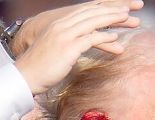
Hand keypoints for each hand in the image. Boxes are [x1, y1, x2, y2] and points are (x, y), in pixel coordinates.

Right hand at [11, 0, 143, 56]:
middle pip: (91, 13)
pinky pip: (90, 38)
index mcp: (59, 23)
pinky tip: (115, 38)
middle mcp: (62, 25)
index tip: (116, 8)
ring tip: (128, 19)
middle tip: (128, 9)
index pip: (84, 11)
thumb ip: (67, 42)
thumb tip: (80, 44)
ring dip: (112, 19)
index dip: (102, 8)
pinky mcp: (68, 47)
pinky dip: (104, 37)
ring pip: (93, 22)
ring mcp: (65, 35)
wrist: (25, 76)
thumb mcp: (54, 49)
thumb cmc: (40, 67)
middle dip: (111, 10)